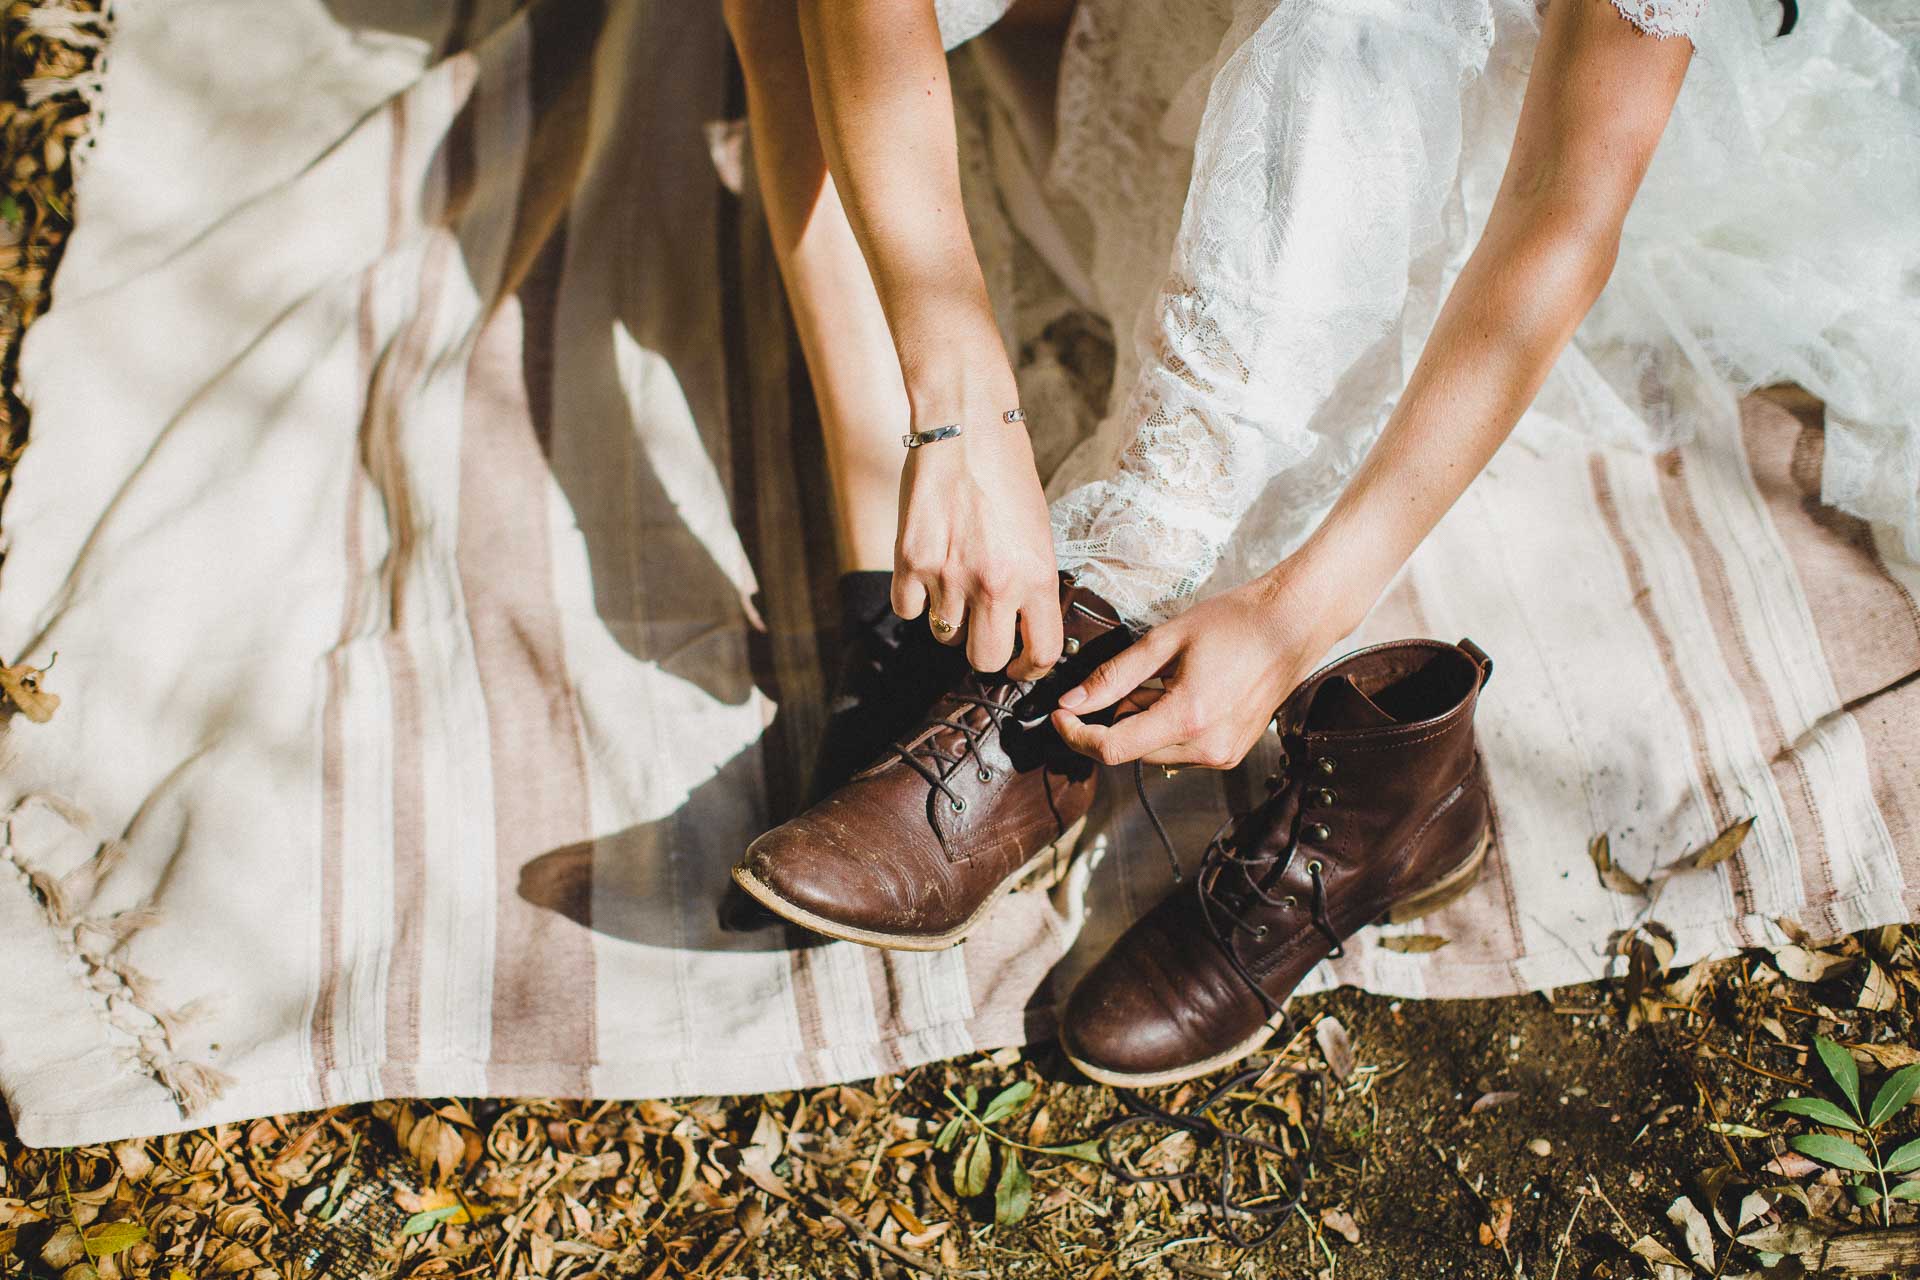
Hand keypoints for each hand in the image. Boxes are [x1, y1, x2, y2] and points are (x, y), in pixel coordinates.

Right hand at [891, 380, 1062, 679]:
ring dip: (949, 619)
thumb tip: (1022, 626)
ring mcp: (949, 576)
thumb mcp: (1037, 532)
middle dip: (984, 652)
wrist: (965, 428)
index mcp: (1037, 576)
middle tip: (982, 635)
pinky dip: (914, 599)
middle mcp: (994, 584)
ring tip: (954, 583)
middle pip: (984, 660)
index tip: (1020, 665)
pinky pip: (908, 610)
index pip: (1041, 653)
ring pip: (944, 635)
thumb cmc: (1007, 475)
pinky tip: (924, 573)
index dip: (1030, 668)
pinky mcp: (910, 561)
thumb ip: (1031, 581)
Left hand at [1049, 564, 1357, 767]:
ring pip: (1154, 753)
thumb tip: (1073, 701)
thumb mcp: (1166, 640)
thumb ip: (1114, 676)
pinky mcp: (1232, 753)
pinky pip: (1181, 751)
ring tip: (1159, 682)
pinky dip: (1166, 728)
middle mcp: (1207, 747)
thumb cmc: (1234, 622)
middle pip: (1131, 752)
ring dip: (1140, 724)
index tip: (1060, 715)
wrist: (1293, 625)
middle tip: (1119, 684)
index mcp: (1187, 718)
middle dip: (1112, 722)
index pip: (1112, 749)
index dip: (1076, 735)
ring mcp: (1223, 754)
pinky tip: (1180, 693)